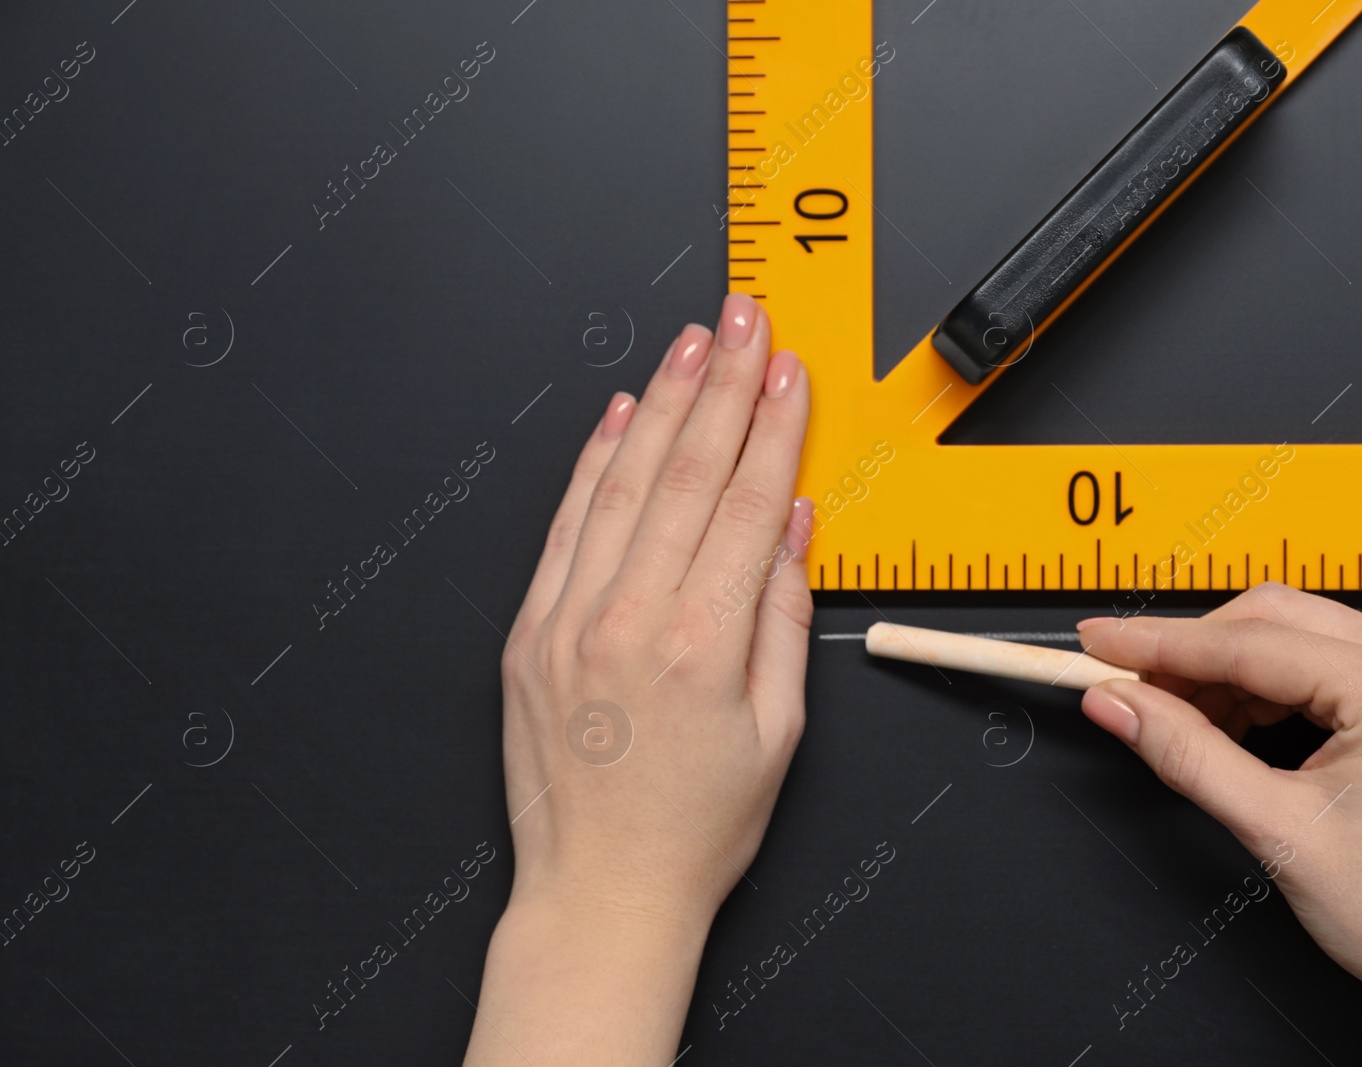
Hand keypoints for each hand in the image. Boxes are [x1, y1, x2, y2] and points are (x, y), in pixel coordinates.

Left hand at [464, 294, 812, 1065]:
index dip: (774, 426)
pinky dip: (595, 461)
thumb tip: (794, 523)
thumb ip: (785, 618)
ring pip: (624, 482)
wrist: (599, 893)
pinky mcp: (528, 631)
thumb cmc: (696, 829)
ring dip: (663, 401)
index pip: (749, 503)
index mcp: (702, 645)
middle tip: (745, 316)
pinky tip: (623, 413)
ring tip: (692, 340)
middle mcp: (629, 619)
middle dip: (723, 382)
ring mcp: (568, 620)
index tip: (791, 369)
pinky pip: (566, 524)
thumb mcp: (778, 734)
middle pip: (687, 471)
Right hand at [1076, 584, 1361, 1065]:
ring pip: (1287, 636)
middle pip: (1267, 619)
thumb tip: (1115, 703)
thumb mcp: (1275, 830)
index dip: (1156, 642)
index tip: (1096, 641)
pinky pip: (1314, 664)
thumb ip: (1185, 753)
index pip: (1246, 642)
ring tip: (1173, 721)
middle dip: (1189, 653)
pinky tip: (1225, 727)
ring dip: (1222, 672)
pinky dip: (1259, 689)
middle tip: (1122, 687)